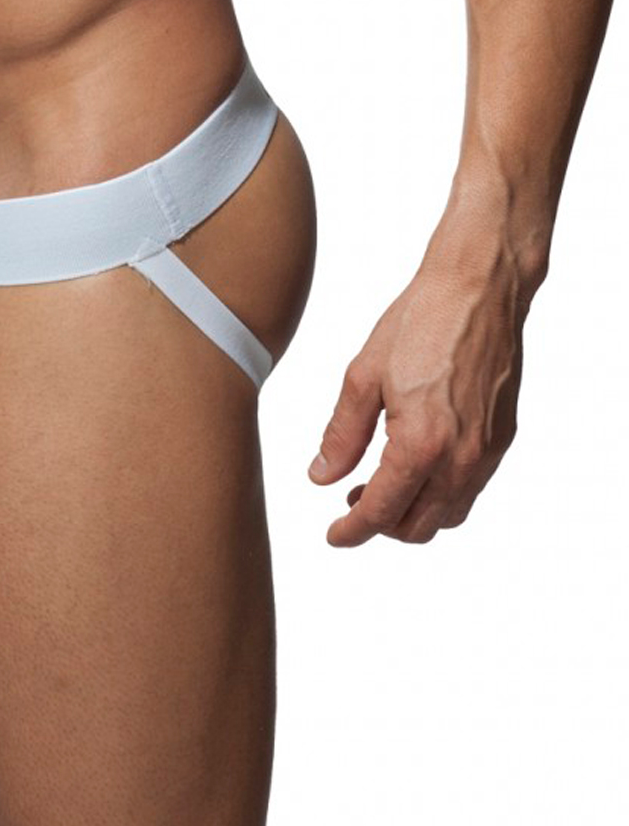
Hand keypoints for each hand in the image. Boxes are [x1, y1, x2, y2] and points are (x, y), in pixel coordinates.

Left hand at [308, 249, 527, 545]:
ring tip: (381, 485)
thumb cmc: (420, 322)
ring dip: (413, 513)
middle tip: (352, 503)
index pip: (381, 512)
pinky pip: (470, 489)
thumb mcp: (363, 376)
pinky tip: (417, 464)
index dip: (352, 530)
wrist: (478, 290)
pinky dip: (441, 494)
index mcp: (420, 444)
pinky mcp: (502, 439)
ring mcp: (487, 453)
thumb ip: (341, 434)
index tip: (334, 535)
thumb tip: (322, 476)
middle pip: (417, 526)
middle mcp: (460, 459)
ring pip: (448, 514)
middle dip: (381, 525)